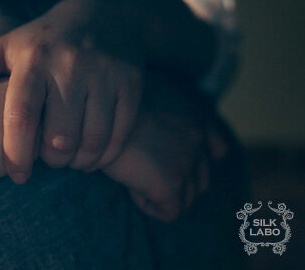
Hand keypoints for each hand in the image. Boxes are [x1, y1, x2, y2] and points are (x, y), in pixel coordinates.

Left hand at [0, 0, 143, 183]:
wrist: (106, 14)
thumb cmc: (45, 39)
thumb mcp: (6, 47)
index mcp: (33, 59)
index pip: (21, 116)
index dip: (16, 153)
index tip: (16, 175)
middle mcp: (70, 66)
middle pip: (58, 139)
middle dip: (50, 161)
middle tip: (45, 158)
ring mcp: (104, 74)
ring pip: (90, 142)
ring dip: (78, 162)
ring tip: (68, 157)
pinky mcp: (131, 84)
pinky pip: (118, 136)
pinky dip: (104, 154)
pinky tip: (93, 151)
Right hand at [101, 73, 228, 221]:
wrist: (96, 120)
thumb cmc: (108, 110)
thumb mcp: (141, 101)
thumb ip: (159, 114)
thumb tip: (156, 140)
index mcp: (192, 118)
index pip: (218, 149)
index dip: (196, 163)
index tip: (171, 163)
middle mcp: (196, 140)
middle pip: (201, 180)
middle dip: (175, 182)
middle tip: (142, 170)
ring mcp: (186, 164)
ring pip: (187, 200)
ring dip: (160, 194)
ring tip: (134, 177)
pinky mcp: (171, 185)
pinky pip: (170, 213)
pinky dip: (150, 206)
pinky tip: (131, 188)